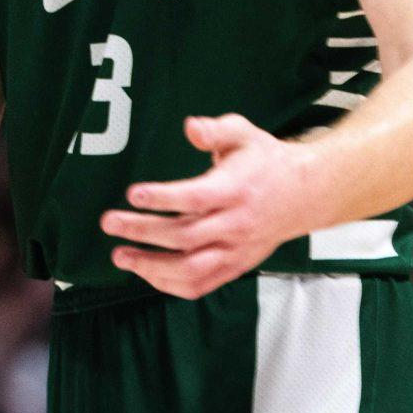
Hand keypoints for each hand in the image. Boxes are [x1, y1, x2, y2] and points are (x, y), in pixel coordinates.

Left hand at [98, 113, 316, 298]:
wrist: (303, 194)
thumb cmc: (265, 161)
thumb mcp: (244, 133)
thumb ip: (216, 129)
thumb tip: (190, 127)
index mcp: (236, 190)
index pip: (196, 198)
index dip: (163, 198)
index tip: (133, 193)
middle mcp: (236, 224)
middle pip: (185, 236)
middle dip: (143, 231)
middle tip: (109, 223)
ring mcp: (236, 251)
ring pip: (191, 269)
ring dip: (152, 266)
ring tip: (120, 256)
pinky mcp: (235, 267)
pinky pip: (201, 285)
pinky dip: (170, 285)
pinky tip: (145, 273)